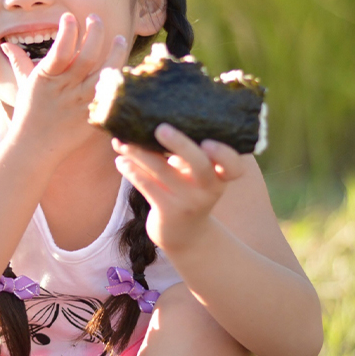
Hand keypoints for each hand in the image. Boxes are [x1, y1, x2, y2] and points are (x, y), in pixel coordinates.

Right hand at [0, 13, 128, 161]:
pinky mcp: (94, 114)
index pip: (59, 50)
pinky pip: (111, 94)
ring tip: (120, 38)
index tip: (70, 17)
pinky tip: (125, 68)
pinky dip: (119, 80)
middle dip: (94, 33)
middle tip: (95, 19)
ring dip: (115, 53)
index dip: (67, 31)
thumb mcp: (24, 85)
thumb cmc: (29, 114)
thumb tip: (7, 45)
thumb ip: (19, 62)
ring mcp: (82, 102)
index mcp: (46, 78)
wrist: (35, 147)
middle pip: (87, 57)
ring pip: (105, 73)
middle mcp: (65, 89)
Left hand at [112, 124, 246, 253]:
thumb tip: (150, 121)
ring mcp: (188, 202)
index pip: (234, 166)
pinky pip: (147, 187)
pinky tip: (120, 161)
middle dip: (180, 144)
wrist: (185, 234)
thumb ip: (184, 153)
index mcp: (220, 176)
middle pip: (199, 165)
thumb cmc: (189, 192)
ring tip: (121, 141)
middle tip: (161, 128)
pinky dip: (132, 171)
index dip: (224, 154)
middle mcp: (208, 189)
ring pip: (162, 171)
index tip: (209, 142)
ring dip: (139, 152)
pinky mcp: (168, 212)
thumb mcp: (196, 176)